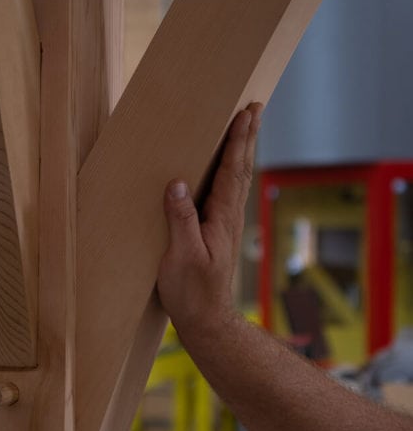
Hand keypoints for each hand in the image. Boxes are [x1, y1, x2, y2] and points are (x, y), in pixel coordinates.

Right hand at [157, 103, 262, 345]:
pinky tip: (223, 170)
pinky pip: (224, 194)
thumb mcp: (181, 256)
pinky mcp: (215, 235)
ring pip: (235, 180)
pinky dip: (228, 173)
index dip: (238, 141)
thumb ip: (180, 219)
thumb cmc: (192, 293)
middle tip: (254, 108)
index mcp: (220, 218)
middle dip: (246, 138)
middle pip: (240, 169)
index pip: (232, 171)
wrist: (206, 322)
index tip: (246, 113)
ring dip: (240, 152)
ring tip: (245, 129)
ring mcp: (223, 226)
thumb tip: (177, 183)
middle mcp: (227, 218)